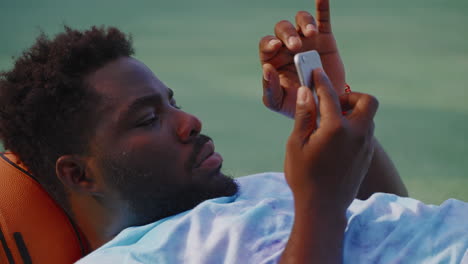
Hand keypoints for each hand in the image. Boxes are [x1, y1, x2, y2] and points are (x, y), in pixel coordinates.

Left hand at [259, 0, 344, 118]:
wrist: (324, 107)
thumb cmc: (296, 105)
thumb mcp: (278, 102)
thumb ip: (269, 89)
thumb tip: (267, 69)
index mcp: (273, 59)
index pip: (266, 44)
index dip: (269, 43)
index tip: (276, 47)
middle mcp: (287, 46)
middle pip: (282, 29)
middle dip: (287, 34)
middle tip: (296, 46)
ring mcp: (306, 40)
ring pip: (300, 20)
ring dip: (304, 22)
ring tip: (311, 33)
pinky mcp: (324, 38)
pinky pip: (322, 18)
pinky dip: (322, 6)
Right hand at [284, 69, 377, 212]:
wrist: (322, 208)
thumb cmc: (303, 176)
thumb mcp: (296, 144)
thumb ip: (304, 116)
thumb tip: (305, 92)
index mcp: (336, 128)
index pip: (330, 95)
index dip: (320, 81)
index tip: (315, 73)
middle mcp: (356, 134)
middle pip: (367, 101)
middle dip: (351, 97)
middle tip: (333, 104)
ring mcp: (365, 146)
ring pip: (368, 117)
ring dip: (353, 112)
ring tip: (331, 122)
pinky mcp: (366, 156)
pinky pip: (365, 133)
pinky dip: (354, 127)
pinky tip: (336, 139)